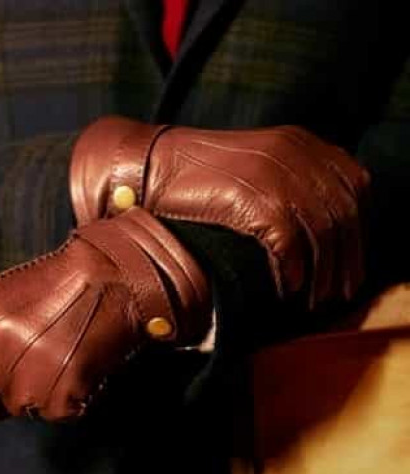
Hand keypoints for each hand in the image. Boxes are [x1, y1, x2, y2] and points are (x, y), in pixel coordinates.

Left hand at [0, 208, 210, 434]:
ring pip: (15, 409)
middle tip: (21, 371)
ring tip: (52, 357)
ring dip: (29, 394)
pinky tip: (74, 366)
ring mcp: (30, 374)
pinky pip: (52, 413)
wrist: (111, 277)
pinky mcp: (63, 395)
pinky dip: (63, 398)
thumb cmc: (47, 287)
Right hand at [71, 119, 370, 306]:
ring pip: (322, 231)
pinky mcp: (252, 198)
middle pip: (343, 213)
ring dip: (321, 272)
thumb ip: (287, 177)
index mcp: (298, 142)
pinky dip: (292, 269)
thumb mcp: (253, 163)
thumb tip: (315, 222)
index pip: (354, 186)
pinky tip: (287, 287)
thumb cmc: (195, 172)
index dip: (357, 229)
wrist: (150, 166)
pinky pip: (289, 242)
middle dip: (345, 258)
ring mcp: (274, 173)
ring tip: (313, 298)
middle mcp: (293, 153)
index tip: (350, 260)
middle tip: (338, 291)